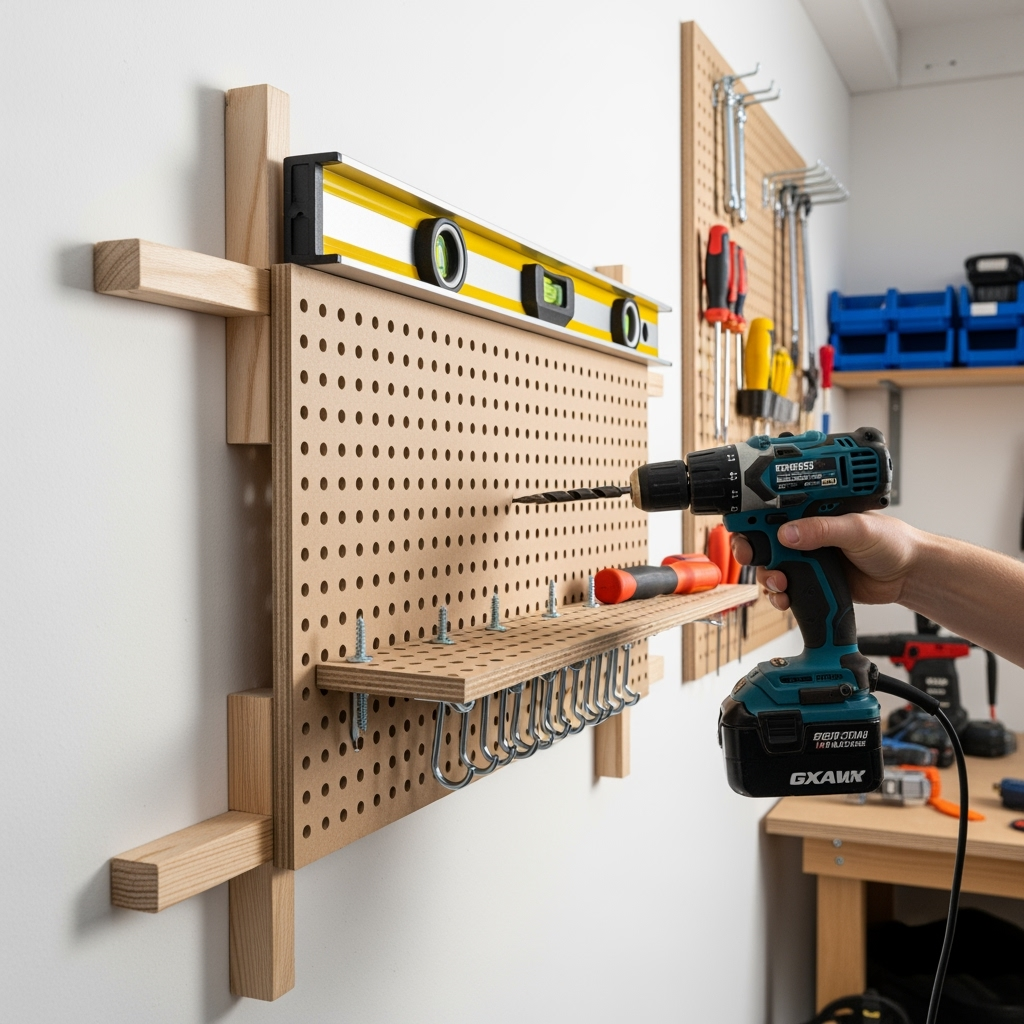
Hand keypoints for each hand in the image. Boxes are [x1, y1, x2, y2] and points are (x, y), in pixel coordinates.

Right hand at [730, 512, 919, 611]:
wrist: (908, 575)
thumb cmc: (891, 541)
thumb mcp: (857, 528)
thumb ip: (823, 529)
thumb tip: (788, 533)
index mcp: (813, 510)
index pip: (772, 506)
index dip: (752, 514)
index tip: (743, 524)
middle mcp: (805, 532)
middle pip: (762, 538)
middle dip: (749, 548)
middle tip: (750, 555)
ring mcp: (806, 558)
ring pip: (769, 566)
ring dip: (767, 576)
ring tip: (780, 583)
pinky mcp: (811, 581)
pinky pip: (785, 589)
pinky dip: (778, 596)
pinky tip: (786, 598)